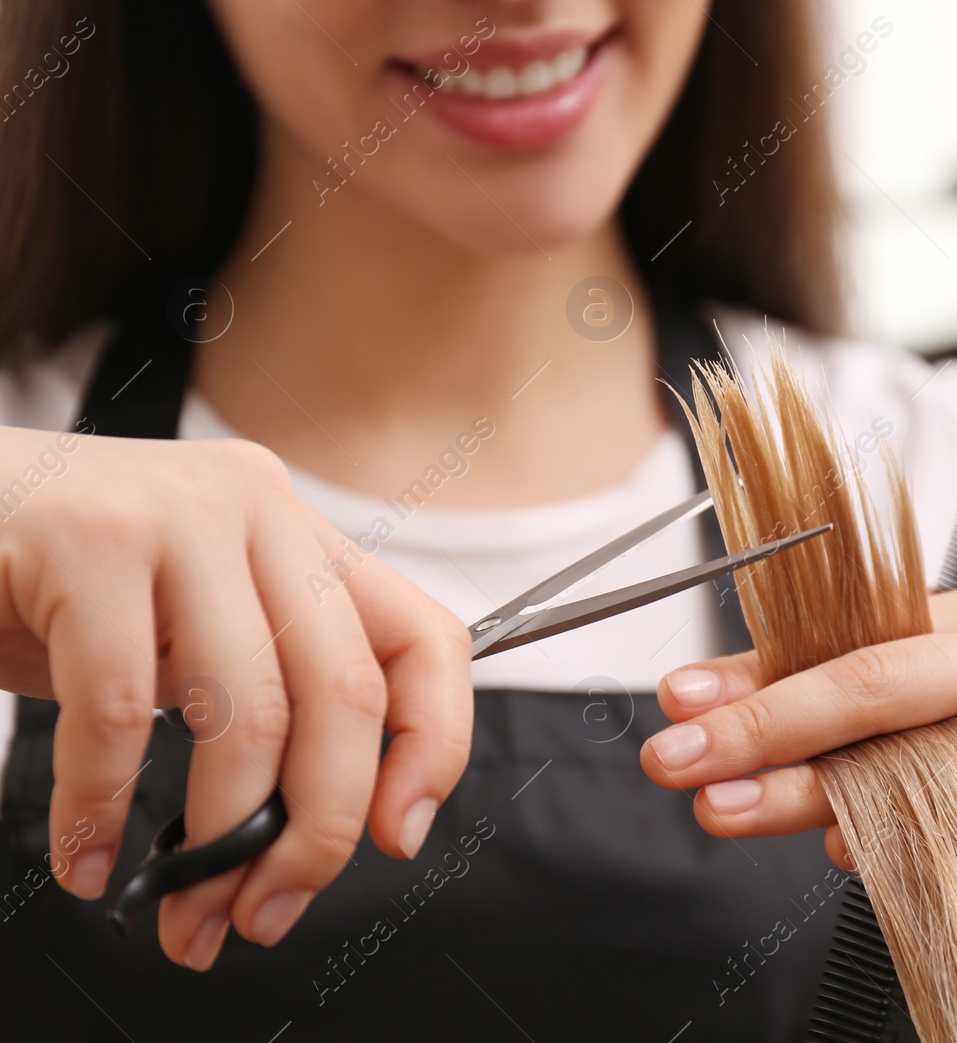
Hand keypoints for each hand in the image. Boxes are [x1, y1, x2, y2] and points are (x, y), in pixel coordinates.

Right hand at [0, 427, 472, 969]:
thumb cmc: (58, 590)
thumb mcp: (190, 636)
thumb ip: (262, 702)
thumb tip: (306, 837)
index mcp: (303, 537)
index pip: (427, 640)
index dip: (434, 746)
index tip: (400, 838)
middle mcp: (260, 509)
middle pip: (347, 693)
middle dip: (317, 829)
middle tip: (268, 911)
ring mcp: (180, 514)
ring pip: (249, 712)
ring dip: (220, 841)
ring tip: (183, 906)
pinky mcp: (87, 539)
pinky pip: (118, 711)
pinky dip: (100, 808)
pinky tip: (87, 855)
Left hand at [640, 574, 956, 887]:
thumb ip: (947, 705)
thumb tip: (824, 762)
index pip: (862, 632)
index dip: (764, 665)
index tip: (680, 694)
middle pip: (879, 678)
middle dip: (765, 717)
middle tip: (673, 750)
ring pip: (934, 749)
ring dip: (823, 785)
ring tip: (732, 809)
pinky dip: (938, 833)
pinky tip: (868, 855)